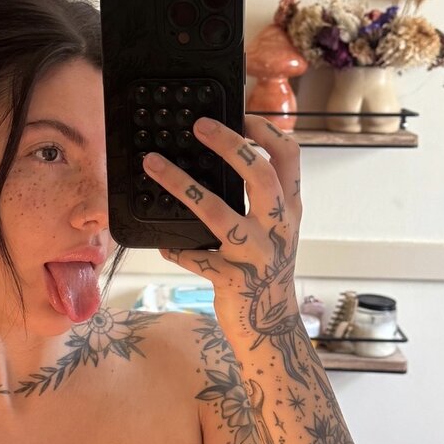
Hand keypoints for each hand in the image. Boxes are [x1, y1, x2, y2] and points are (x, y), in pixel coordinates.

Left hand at [142, 113, 302, 352]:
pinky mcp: (234, 280)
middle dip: (229, 144)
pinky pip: (199, 258)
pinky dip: (178, 248)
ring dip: (183, 185)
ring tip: (153, 164)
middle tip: (199, 125)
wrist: (272, 329)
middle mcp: (278, 228)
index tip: (241, 115)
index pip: (289, 157)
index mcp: (290, 210)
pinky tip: (163, 242)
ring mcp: (257, 255)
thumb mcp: (276, 230)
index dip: (266, 131)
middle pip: (259, 174)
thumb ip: (261, 199)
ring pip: (219, 213)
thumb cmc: (267, 270)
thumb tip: (228, 157)